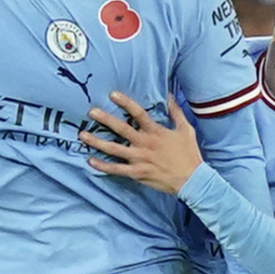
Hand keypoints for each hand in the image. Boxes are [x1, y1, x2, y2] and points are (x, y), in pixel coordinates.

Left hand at [81, 91, 202, 192]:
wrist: (192, 179)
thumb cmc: (189, 154)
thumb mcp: (185, 129)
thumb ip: (176, 111)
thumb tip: (169, 95)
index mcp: (156, 132)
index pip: (139, 113)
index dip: (125, 103)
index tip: (112, 94)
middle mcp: (145, 144)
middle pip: (122, 129)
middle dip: (105, 120)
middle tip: (91, 112)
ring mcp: (140, 159)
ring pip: (114, 149)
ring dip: (97, 142)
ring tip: (83, 135)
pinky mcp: (137, 173)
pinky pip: (117, 169)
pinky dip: (103, 166)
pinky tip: (91, 161)